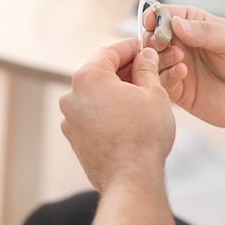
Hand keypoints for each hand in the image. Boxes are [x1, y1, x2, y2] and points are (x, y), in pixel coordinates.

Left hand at [60, 38, 174, 191]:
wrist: (131, 177)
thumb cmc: (143, 134)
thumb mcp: (154, 93)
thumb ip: (147, 70)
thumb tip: (145, 56)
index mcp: (89, 78)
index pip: (110, 52)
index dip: (131, 47)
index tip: (145, 46)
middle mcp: (72, 96)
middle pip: (102, 73)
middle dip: (127, 70)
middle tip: (150, 70)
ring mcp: (71, 119)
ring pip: (98, 95)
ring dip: (120, 91)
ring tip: (146, 95)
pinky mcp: (76, 138)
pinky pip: (95, 115)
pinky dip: (112, 110)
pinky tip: (133, 116)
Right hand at [143, 6, 224, 130]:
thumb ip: (206, 31)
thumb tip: (175, 23)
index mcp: (196, 25)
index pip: (167, 14)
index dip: (157, 17)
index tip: (154, 22)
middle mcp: (185, 45)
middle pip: (154, 37)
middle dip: (153, 38)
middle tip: (162, 42)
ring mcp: (182, 68)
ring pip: (154, 60)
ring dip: (158, 57)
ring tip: (178, 57)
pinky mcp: (183, 92)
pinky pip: (162, 83)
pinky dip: (165, 76)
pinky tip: (182, 72)